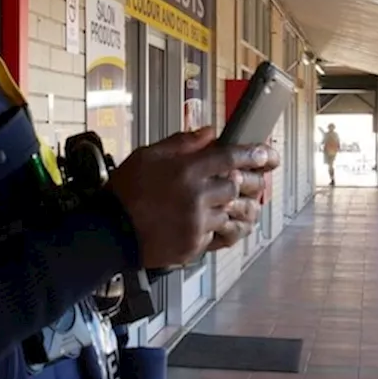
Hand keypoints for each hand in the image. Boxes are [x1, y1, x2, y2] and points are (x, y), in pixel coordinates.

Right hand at [107, 128, 279, 269]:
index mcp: (186, 170)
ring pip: (231, 213)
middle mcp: (196, 197)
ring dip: (236, 207)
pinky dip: (221, 228)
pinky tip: (217, 224)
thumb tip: (208, 133)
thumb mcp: (148, 155)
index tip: (268, 154)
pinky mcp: (194, 245)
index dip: (254, 154)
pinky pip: (218, 235)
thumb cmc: (125, 192)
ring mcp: (197, 223)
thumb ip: (182, 143)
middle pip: (237, 186)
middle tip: (254, 180)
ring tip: (237, 205)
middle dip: (248, 182)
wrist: (110, 232)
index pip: (231, 157)